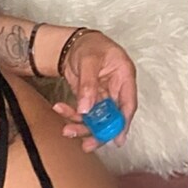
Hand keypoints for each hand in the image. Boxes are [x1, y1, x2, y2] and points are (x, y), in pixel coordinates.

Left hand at [51, 29, 136, 151]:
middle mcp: (116, 89)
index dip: (124, 124)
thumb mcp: (89, 61)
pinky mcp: (90, 98)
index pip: (128, 104)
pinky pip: (84, 112)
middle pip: (112, 116)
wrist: (73, 42)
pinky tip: (60, 109)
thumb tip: (85, 110)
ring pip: (97, 118)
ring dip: (82, 126)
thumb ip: (88, 85)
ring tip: (66, 130)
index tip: (117, 140)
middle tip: (86, 144)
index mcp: (124, 76)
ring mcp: (103, 95)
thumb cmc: (88, 45)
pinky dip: (73, 114)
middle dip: (98, 132)